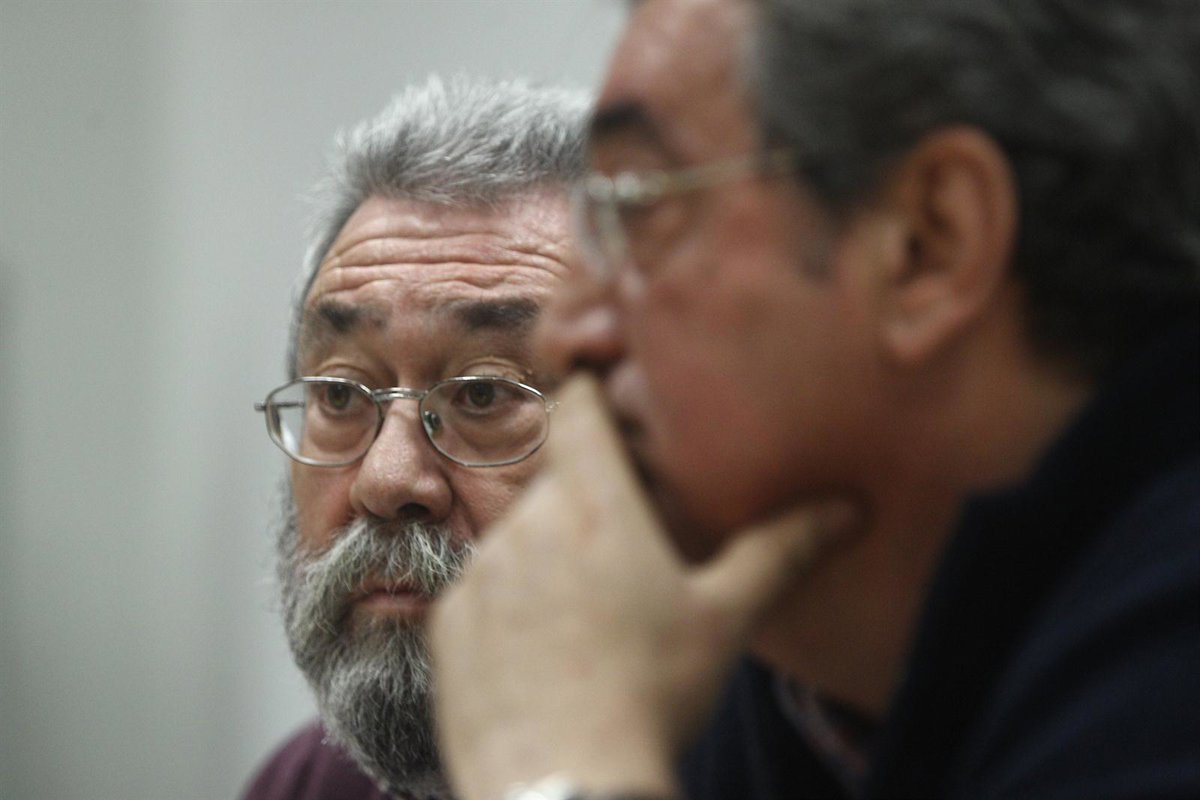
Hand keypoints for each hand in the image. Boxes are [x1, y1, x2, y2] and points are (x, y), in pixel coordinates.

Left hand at [430, 374, 857, 799]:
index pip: (576, 410)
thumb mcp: (725, 622)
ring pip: (519, 536)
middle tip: (628, 547)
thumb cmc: (650, 697)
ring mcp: (479, 572)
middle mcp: (526, 524)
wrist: (559, 786)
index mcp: (594, 506)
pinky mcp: (447, 621)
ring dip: (548, 553)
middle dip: (588, 498)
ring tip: (589, 616)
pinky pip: (483, 588)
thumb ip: (781, 552)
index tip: (605, 399)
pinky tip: (546, 653)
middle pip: (555, 481)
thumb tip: (851, 508)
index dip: (589, 396)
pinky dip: (511, 603)